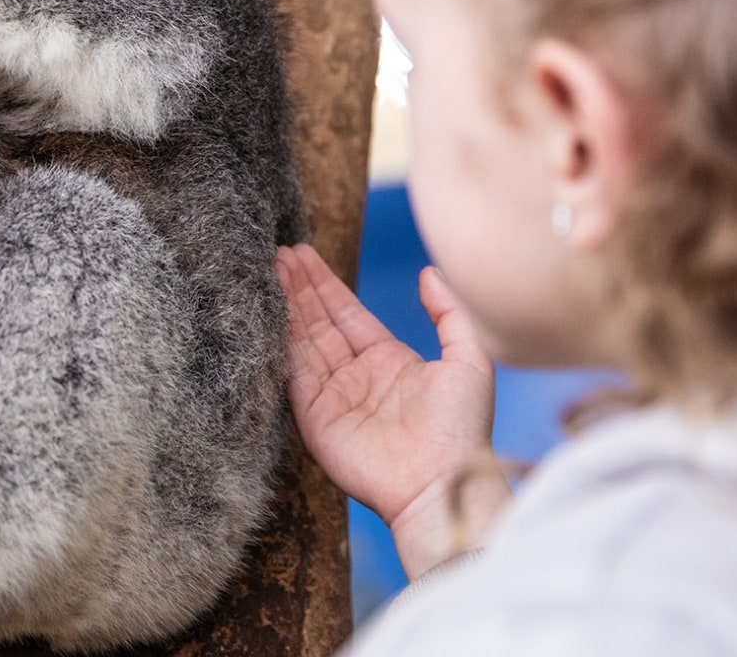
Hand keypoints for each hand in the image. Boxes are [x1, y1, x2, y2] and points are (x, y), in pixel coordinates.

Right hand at [277, 243, 511, 576]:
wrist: (441, 483)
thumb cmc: (461, 429)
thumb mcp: (469, 360)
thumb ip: (450, 313)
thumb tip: (429, 273)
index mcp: (389, 361)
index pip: (348, 314)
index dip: (325, 284)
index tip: (302, 254)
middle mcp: (355, 376)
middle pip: (320, 322)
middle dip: (299, 287)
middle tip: (277, 253)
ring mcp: (331, 396)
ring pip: (301, 340)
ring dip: (285, 305)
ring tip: (267, 268)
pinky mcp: (313, 416)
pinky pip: (292, 371)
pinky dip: (279, 340)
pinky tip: (267, 310)